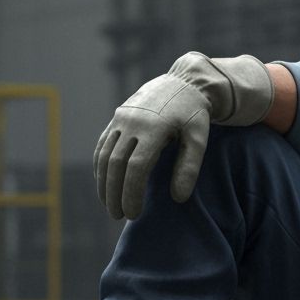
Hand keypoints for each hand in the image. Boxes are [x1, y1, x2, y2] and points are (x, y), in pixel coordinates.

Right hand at [93, 52, 272, 218]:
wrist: (184, 83)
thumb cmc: (195, 115)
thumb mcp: (199, 139)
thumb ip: (189, 167)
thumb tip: (178, 198)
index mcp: (154, 128)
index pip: (136, 167)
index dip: (132, 193)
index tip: (134, 214)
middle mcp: (133, 122)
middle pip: (116, 164)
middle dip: (114, 193)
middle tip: (118, 216)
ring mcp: (122, 118)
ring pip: (104, 155)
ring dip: (103, 183)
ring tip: (110, 206)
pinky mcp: (117, 117)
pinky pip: (102, 144)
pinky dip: (100, 166)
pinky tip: (104, 183)